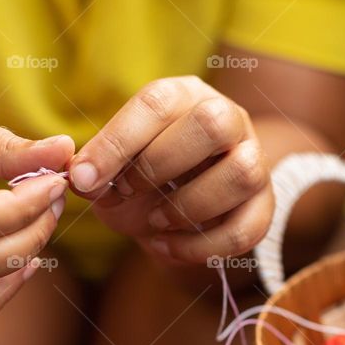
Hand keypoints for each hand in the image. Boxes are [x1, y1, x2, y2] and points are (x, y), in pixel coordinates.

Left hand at [70, 76, 273, 263]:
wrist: (179, 205)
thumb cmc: (143, 176)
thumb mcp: (113, 168)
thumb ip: (94, 170)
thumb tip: (80, 178)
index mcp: (185, 96)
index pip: (159, 102)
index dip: (118, 141)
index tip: (84, 178)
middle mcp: (229, 119)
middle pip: (213, 124)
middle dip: (159, 164)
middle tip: (125, 191)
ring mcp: (254, 160)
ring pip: (242, 173)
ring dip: (188, 205)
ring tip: (154, 221)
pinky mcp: (264, 205)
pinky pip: (247, 228)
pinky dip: (200, 247)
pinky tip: (166, 248)